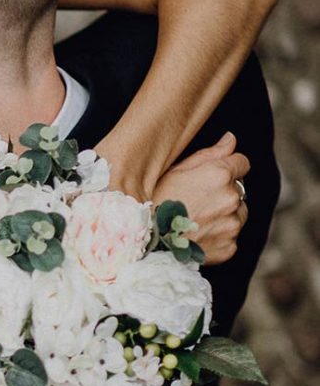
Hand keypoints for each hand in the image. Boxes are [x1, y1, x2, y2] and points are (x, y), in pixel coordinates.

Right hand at [151, 131, 249, 265]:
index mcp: (219, 175)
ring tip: (195, 221)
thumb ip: (208, 154)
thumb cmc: (153, 204)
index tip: (212, 177)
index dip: (227, 168)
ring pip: (237, 214)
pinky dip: (218, 237)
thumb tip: (231, 139)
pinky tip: (196, 237)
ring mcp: (232, 224)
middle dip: (223, 193)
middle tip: (195, 202)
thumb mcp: (174, 171)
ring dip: (223, 215)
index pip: (242, 163)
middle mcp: (231, 198)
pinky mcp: (230, 247)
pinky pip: (230, 238)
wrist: (144, 245)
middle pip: (239, 190)